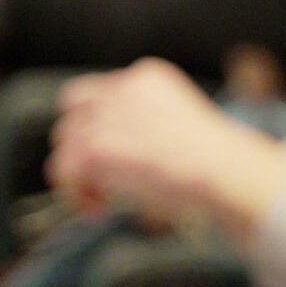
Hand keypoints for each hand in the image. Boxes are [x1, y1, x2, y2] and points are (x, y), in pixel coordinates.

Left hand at [45, 59, 285, 239]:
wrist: (222, 169)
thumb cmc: (217, 162)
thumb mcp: (183, 127)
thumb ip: (150, 128)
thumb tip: (129, 158)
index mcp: (147, 76)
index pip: (102, 93)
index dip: (101, 125)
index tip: (116, 157)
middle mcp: (120, 88)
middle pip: (74, 109)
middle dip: (81, 143)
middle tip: (100, 177)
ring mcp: (105, 116)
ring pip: (65, 140)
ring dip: (79, 172)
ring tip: (100, 199)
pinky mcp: (95, 146)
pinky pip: (63, 168)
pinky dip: (75, 192)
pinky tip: (98, 210)